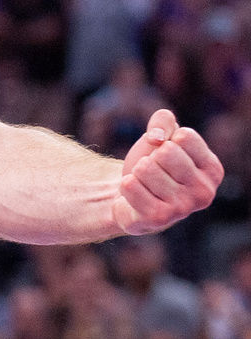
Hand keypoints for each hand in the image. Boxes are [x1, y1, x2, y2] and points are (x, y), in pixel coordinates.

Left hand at [112, 109, 222, 234]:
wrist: (130, 194)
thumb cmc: (153, 163)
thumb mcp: (161, 135)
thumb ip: (163, 120)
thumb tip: (157, 137)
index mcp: (212, 170)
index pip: (185, 137)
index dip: (166, 140)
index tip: (166, 154)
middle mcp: (204, 192)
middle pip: (166, 152)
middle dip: (151, 157)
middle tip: (153, 172)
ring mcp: (183, 208)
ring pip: (144, 168)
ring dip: (137, 172)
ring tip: (145, 184)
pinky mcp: (158, 219)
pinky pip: (129, 185)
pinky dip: (126, 185)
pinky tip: (136, 196)